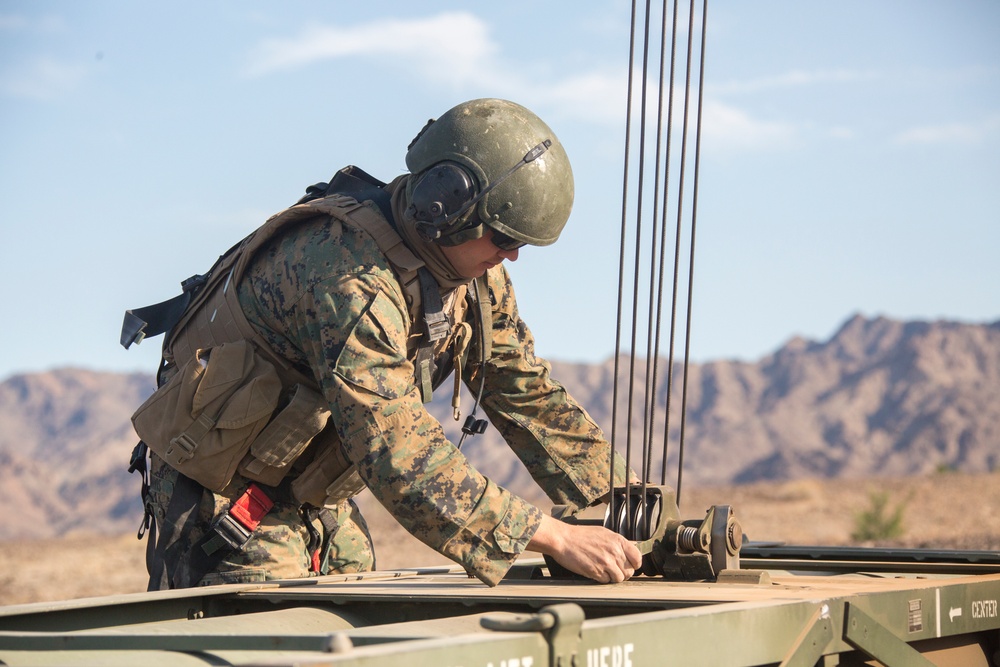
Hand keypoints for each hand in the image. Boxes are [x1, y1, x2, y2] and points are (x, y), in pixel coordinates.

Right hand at [528, 514, 642, 583]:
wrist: (563, 539)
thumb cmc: (581, 535)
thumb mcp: (603, 533)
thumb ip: (618, 542)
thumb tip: (633, 547)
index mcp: (618, 541)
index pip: (637, 558)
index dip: (634, 564)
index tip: (630, 565)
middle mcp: (614, 552)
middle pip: (629, 571)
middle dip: (623, 572)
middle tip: (613, 569)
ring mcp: (606, 563)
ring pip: (619, 578)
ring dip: (612, 577)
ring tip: (603, 570)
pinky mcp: (596, 572)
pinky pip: (606, 581)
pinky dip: (602, 579)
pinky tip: (595, 571)